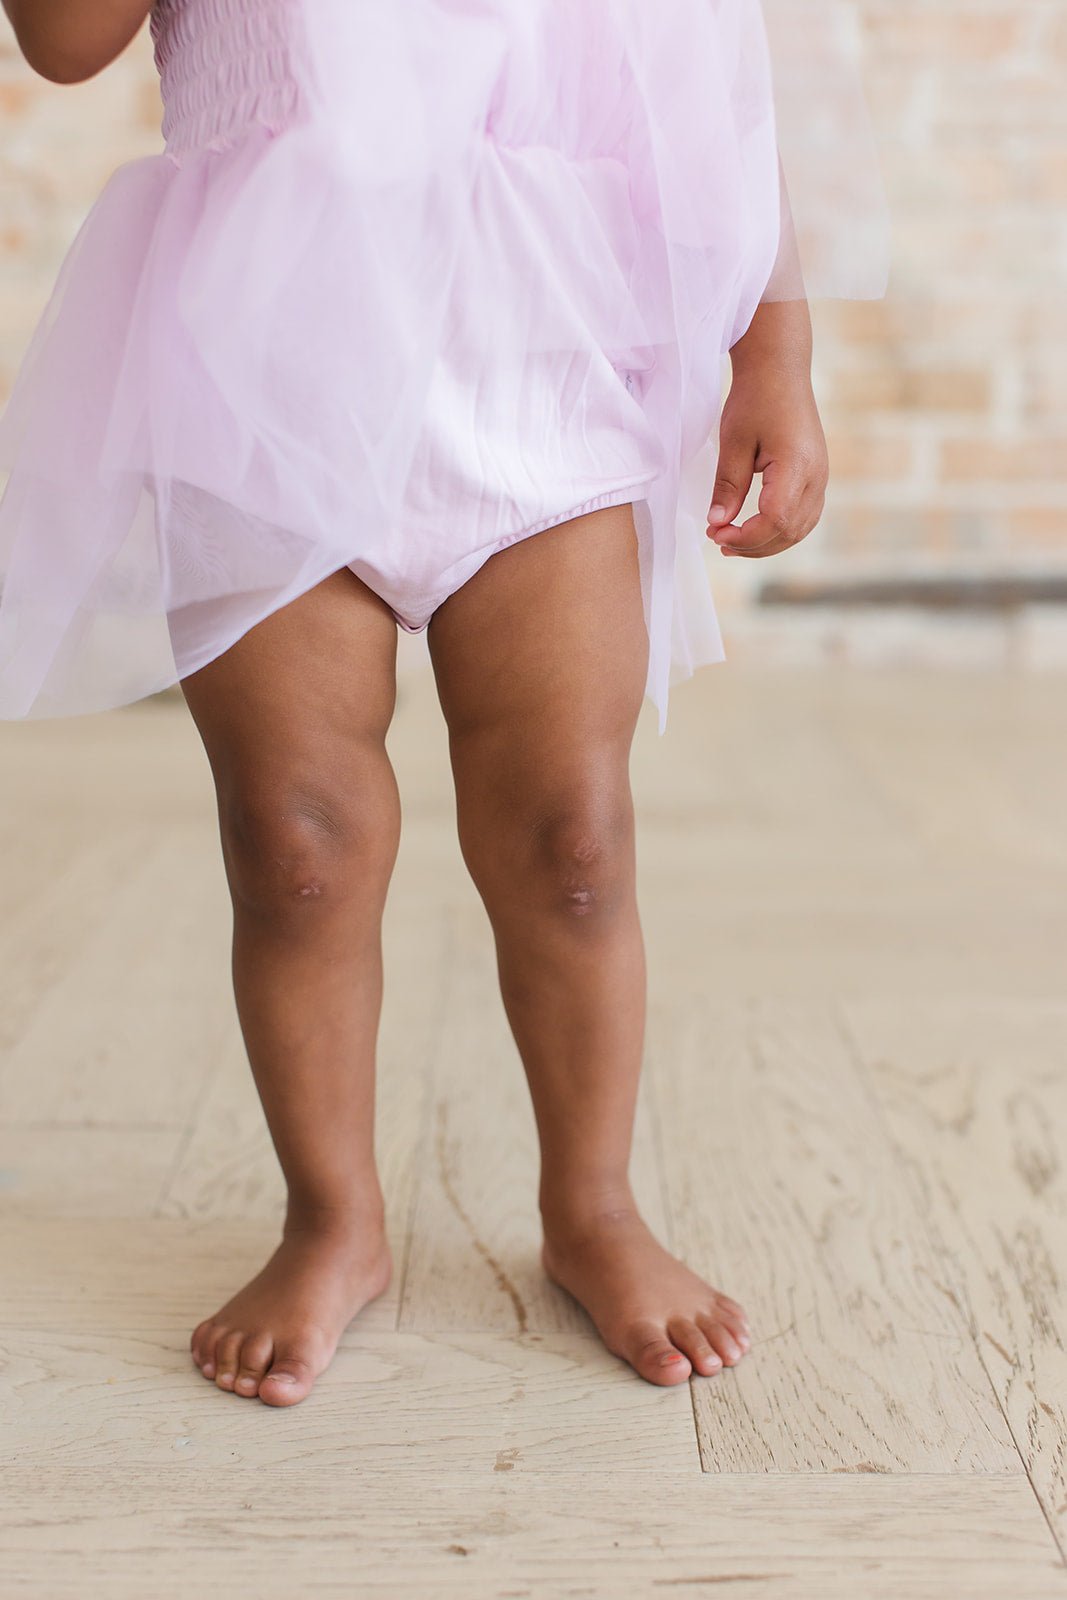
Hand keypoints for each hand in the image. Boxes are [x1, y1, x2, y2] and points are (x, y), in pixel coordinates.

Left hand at [706, 300, 828, 559]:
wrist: (780, 370)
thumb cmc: (755, 399)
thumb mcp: (733, 442)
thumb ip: (727, 486)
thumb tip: (717, 523)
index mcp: (797, 466)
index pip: (775, 520)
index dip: (745, 536)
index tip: (714, 533)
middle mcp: (816, 476)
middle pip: (789, 531)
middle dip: (752, 545)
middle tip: (717, 539)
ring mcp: (821, 478)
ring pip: (799, 530)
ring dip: (766, 543)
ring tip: (732, 540)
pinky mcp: (817, 477)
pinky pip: (804, 518)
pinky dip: (780, 532)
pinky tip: (755, 530)